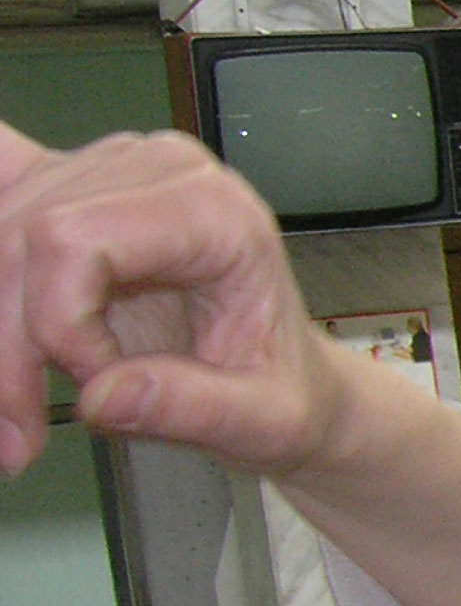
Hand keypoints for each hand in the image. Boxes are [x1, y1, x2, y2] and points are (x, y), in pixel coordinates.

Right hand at [0, 118, 460, 605]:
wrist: (287, 374)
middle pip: (19, 240)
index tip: (95, 389)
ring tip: (13, 420)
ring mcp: (106, 167)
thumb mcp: (265, 421)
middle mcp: (156, 170)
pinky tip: (4, 337)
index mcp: (215, 212)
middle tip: (22, 438)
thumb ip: (192, 408)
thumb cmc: (284, 388)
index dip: (56, 324)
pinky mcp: (67, 182)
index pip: (72, 240)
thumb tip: (105, 397)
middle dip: (9, 348)